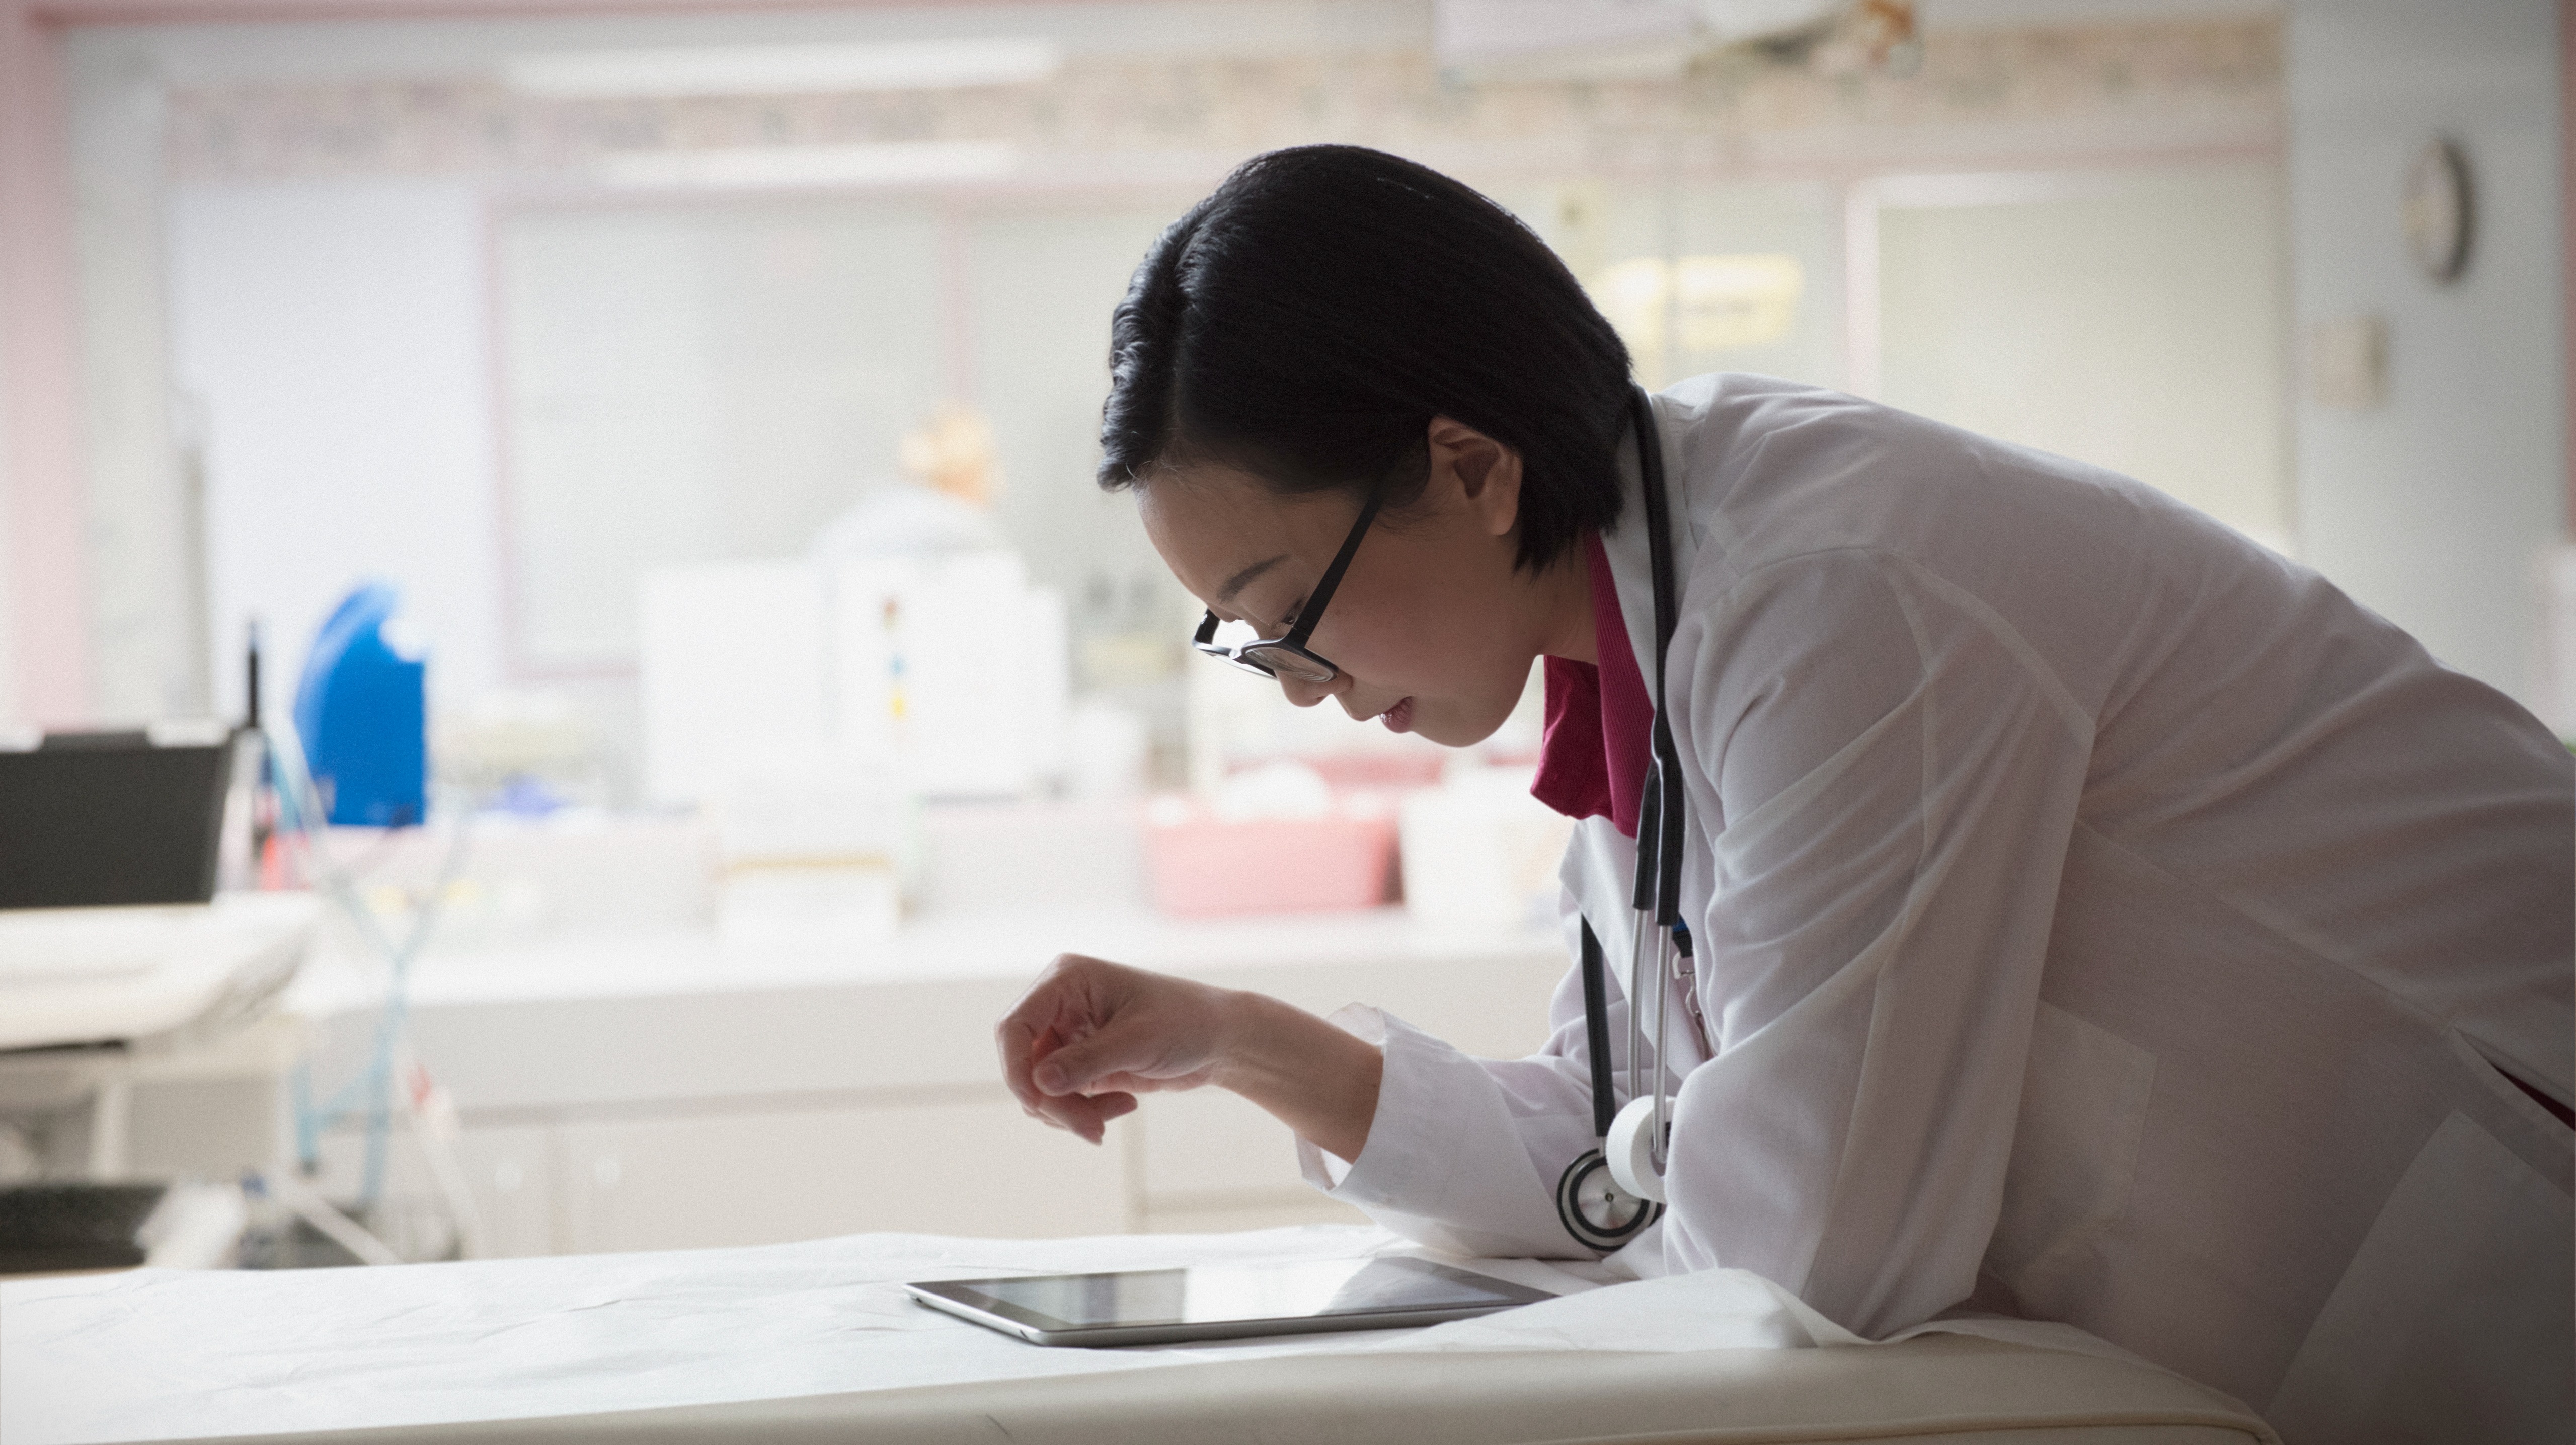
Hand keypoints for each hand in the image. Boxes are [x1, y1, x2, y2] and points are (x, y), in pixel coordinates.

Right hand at [995, 954, 1384, 1158]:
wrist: (1222, 1040)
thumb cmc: (1187, 1024)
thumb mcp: (1139, 1042)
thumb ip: (1087, 1062)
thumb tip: (1038, 1084)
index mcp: (1067, 980)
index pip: (1015, 1026)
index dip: (1015, 1068)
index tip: (1037, 1104)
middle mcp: (1059, 1005)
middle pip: (1024, 1064)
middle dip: (1053, 1103)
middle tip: (1093, 1131)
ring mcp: (1067, 1035)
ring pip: (1038, 1088)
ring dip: (1070, 1112)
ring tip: (1115, 1115)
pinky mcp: (1079, 1063)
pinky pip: (1060, 1099)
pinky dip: (1084, 1113)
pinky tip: (1125, 1105)